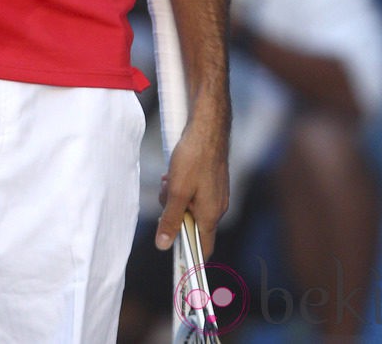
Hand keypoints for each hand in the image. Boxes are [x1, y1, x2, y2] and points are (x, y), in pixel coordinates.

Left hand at [155, 114, 229, 258]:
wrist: (208, 127)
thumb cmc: (194, 158)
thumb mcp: (176, 191)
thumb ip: (170, 219)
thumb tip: (164, 244)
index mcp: (211, 215)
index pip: (203, 248)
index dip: (188, 253)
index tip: (172, 253)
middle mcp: (217, 207)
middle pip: (191, 224)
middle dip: (174, 213)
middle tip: (165, 194)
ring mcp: (216, 193)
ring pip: (190, 205)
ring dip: (175, 196)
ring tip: (169, 178)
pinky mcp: (212, 180)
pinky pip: (194, 192)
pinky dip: (181, 185)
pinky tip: (174, 170)